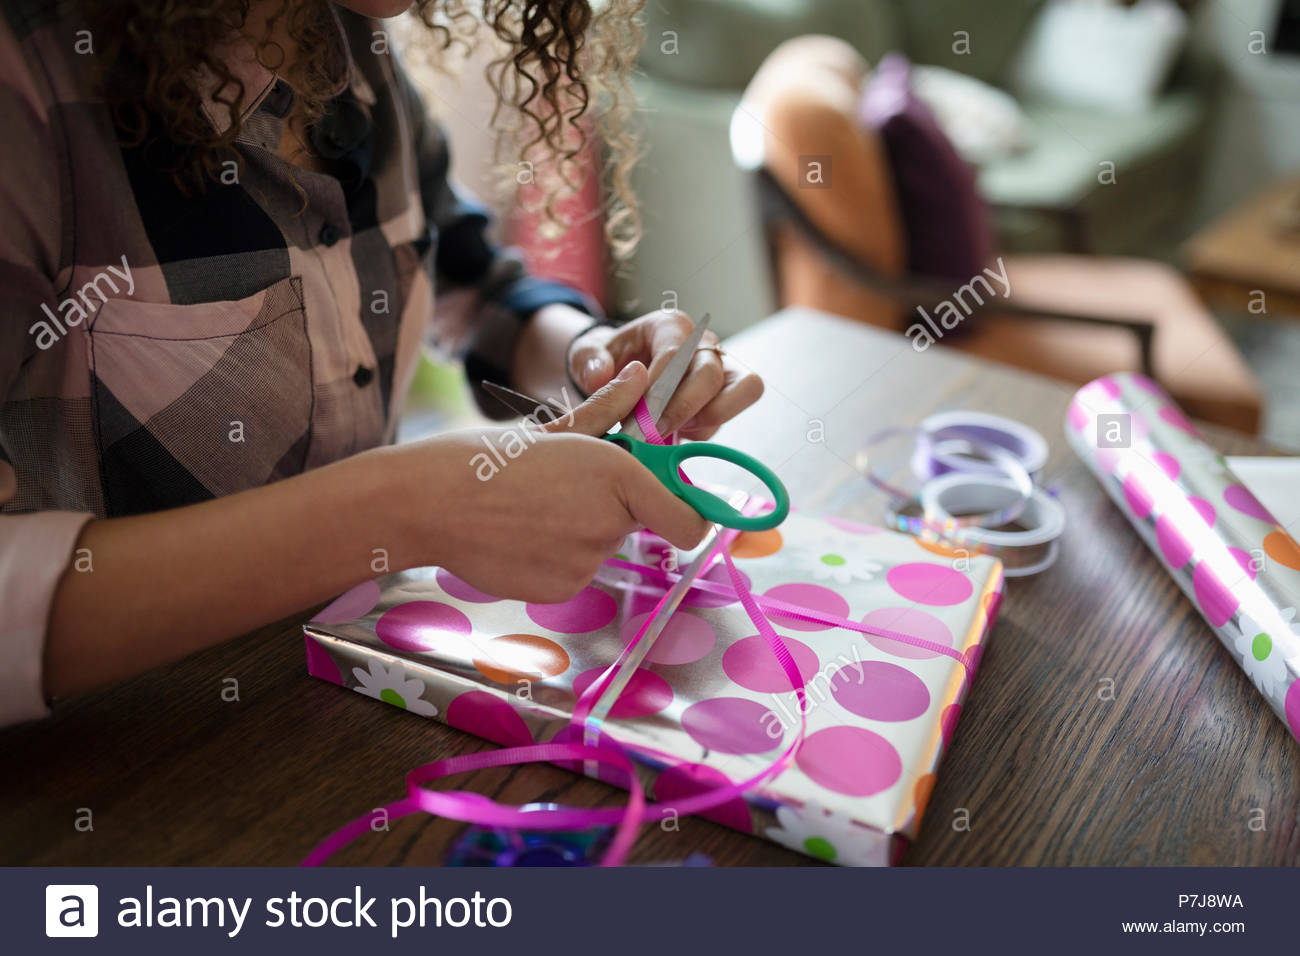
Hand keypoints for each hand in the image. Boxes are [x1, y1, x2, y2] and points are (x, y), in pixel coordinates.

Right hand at [410, 361, 710, 602]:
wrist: (425, 503)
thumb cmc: (486, 458)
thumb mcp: (554, 428)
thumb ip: (609, 409)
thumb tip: (640, 377)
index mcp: (617, 475)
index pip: (689, 522)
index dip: (686, 517)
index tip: (669, 508)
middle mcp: (608, 523)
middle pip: (635, 527)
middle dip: (610, 510)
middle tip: (559, 491)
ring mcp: (583, 563)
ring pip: (599, 549)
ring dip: (576, 533)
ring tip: (528, 511)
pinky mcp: (558, 590)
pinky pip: (571, 574)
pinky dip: (552, 559)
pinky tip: (517, 537)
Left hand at [566, 309, 763, 439]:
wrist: (623, 371)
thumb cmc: (608, 360)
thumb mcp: (587, 355)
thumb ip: (588, 362)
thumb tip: (600, 376)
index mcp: (669, 325)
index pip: (675, 353)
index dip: (658, 390)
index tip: (635, 417)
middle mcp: (702, 342)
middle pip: (710, 372)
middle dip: (681, 408)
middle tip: (651, 433)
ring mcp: (721, 368)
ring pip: (742, 388)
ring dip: (706, 418)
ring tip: (671, 431)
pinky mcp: (727, 395)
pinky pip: (731, 413)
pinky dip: (704, 430)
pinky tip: (675, 434)